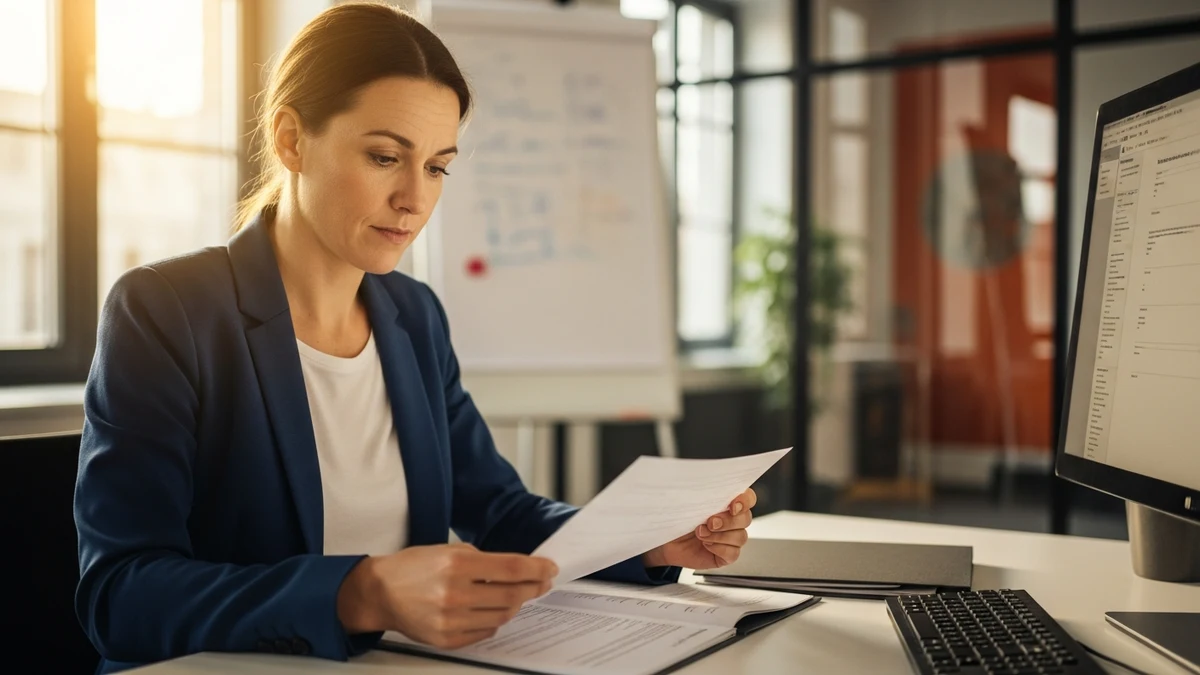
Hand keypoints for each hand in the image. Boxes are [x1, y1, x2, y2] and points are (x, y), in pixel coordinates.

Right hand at [336, 542, 556, 648]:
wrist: (380, 593)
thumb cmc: (413, 567)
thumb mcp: (448, 549)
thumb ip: (484, 560)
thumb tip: (520, 569)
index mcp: (456, 564)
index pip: (511, 569)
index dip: (537, 569)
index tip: (550, 568)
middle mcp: (454, 593)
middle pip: (512, 595)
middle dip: (533, 588)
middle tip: (541, 582)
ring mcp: (450, 620)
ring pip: (502, 617)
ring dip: (515, 605)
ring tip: (517, 595)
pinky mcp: (446, 639)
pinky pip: (485, 633)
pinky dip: (495, 621)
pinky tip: (492, 610)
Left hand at [642, 488, 756, 569]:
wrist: (667, 541)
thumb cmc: (679, 518)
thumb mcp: (687, 502)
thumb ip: (700, 493)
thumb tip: (702, 482)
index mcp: (728, 502)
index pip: (748, 498)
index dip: (745, 501)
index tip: (733, 505)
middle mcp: (733, 520)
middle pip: (746, 518)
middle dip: (728, 520)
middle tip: (710, 522)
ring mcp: (731, 538)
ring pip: (740, 537)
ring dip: (719, 536)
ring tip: (700, 533)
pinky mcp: (726, 555)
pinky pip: (733, 553)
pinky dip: (719, 548)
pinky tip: (706, 545)